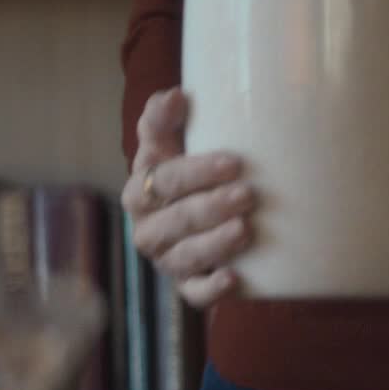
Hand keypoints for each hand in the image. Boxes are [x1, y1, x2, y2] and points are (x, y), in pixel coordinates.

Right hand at [122, 87, 255, 307]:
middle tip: (248, 194)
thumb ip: (162, 119)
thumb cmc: (183, 175)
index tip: (234, 161)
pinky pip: (195, 294)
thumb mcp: (167, 146)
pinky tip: (234, 278)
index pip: (163, 180)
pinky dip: (212, 289)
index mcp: (140, 191)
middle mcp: (149, 229)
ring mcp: (167, 261)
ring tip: (246, 229)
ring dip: (216, 243)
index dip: (196, 171)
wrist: (193, 219)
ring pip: (187, 256)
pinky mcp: (186, 286)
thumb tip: (175, 95)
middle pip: (177, 219)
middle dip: (212, 206)